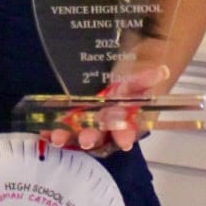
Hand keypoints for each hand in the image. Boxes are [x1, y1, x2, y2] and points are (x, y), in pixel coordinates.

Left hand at [42, 65, 171, 156]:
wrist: (124, 64)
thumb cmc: (134, 70)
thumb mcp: (141, 70)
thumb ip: (147, 75)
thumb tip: (161, 72)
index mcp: (131, 113)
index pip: (130, 126)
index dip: (126, 132)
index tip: (123, 141)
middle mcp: (112, 122)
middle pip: (103, 133)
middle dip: (94, 136)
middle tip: (85, 139)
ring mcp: (92, 120)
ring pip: (82, 131)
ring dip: (70, 135)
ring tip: (58, 136)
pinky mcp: (76, 116)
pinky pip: (66, 125)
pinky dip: (55, 128)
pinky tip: (44, 129)